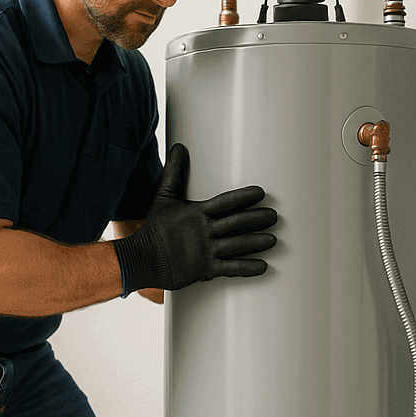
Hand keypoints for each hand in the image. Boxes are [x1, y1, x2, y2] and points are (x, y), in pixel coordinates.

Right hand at [113, 144, 277, 292]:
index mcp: (197, 213)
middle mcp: (204, 231)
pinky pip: (230, 268)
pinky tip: (263, 266)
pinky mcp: (205, 269)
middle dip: (257, 219)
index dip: (244, 197)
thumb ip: (175, 172)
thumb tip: (179, 147)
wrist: (141, 258)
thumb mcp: (163, 197)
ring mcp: (206, 251)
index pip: (225, 202)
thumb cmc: (154, 228)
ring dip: (257, 242)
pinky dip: (248, 268)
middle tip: (274, 216)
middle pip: (236, 223)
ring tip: (274, 239)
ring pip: (237, 245)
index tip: (261, 193)